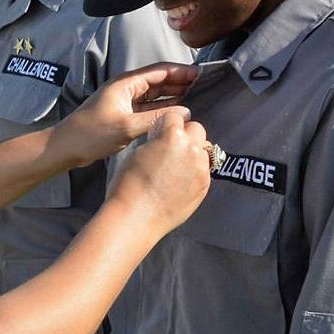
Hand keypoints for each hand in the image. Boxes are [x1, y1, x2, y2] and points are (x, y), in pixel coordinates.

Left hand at [55, 61, 197, 166]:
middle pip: (158, 80)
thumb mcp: (127, 127)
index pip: (159, 71)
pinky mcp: (124, 114)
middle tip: (204, 85)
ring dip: (173, 94)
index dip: (181, 71)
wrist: (67, 146)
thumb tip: (185, 112)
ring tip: (196, 96)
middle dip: (180, 81)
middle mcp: (127, 89)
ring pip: (155, 94)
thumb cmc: (92, 134)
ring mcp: (125, 101)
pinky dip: (163, 107)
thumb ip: (156, 118)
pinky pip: (148, 106)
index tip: (201, 74)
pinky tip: (177, 112)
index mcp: (126, 84)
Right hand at [109, 110, 210, 238]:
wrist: (135, 217)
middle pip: (197, 130)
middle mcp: (191, 149)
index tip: (160, 132)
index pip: (176, 116)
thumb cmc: (128, 184)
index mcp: (172, 136)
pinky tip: (178, 181)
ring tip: (175, 167)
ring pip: (203, 150)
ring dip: (192, 153)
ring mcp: (201, 169)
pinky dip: (194, 171)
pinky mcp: (204, 186)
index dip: (166, 123)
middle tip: (171, 147)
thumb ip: (158, 140)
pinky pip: (203, 169)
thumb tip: (165, 138)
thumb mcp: (138, 151)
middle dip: (185, 134)